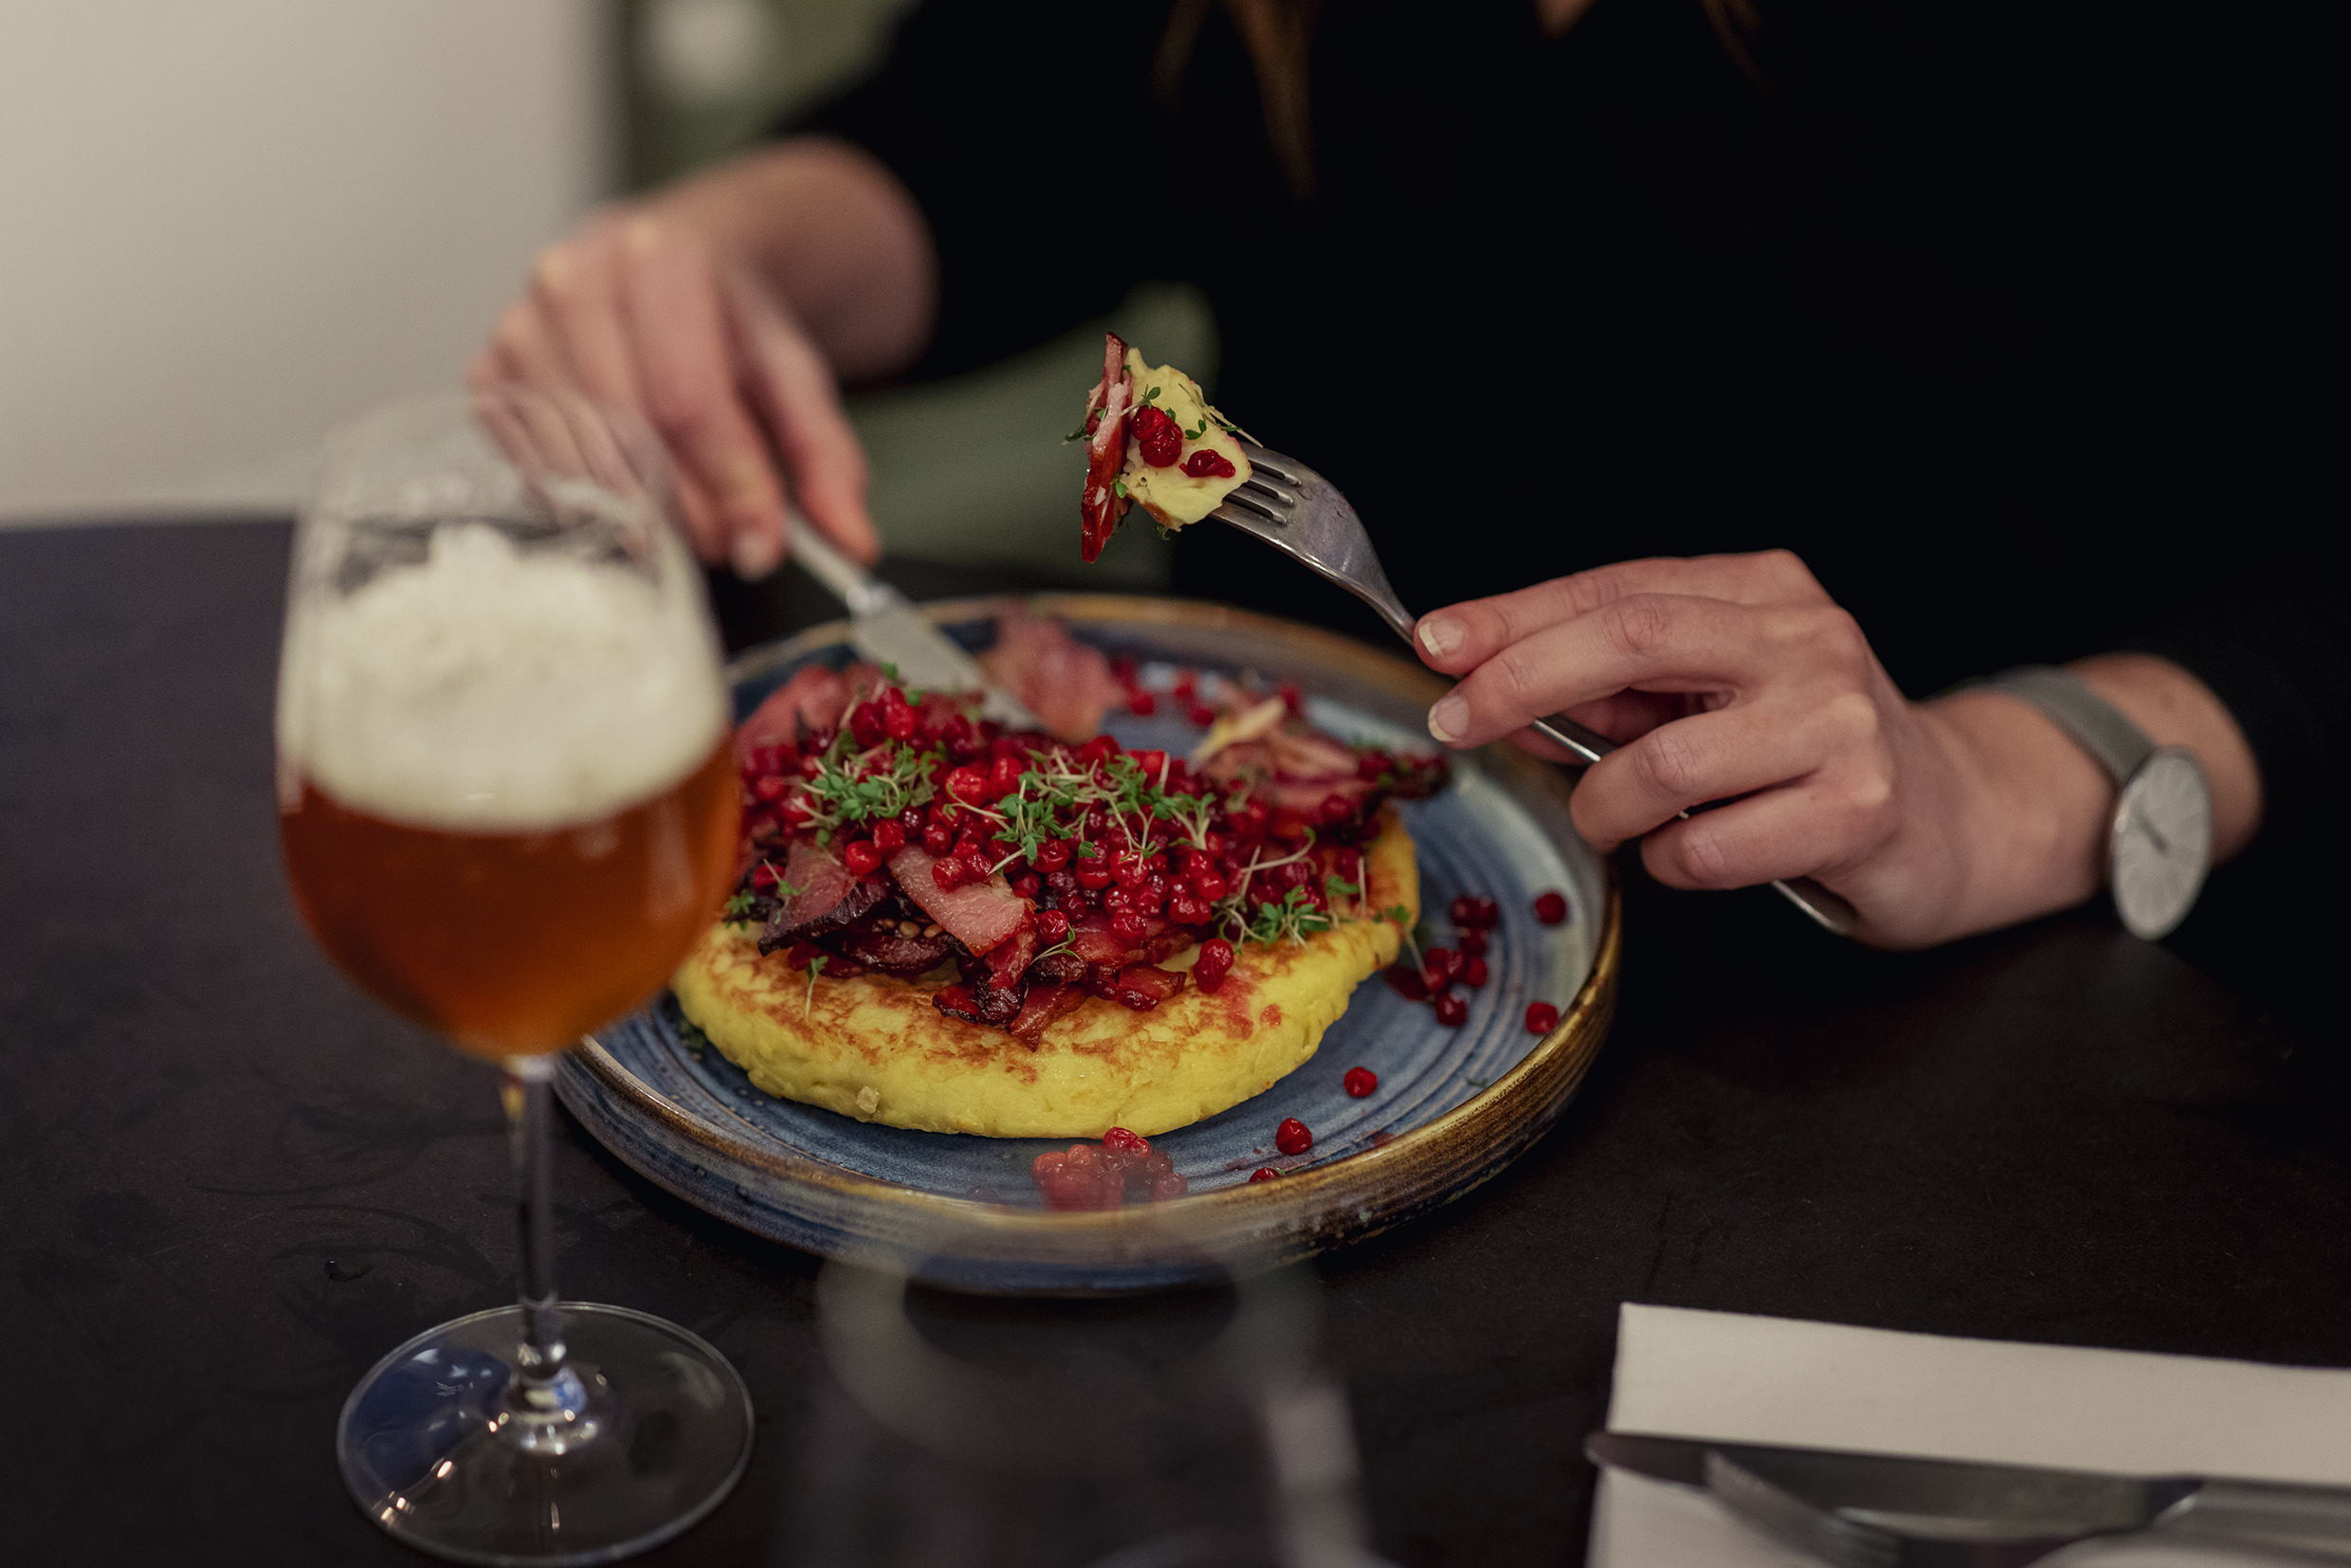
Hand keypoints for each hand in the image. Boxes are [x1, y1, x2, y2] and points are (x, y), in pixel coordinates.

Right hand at [469, 210, 878, 577]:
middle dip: (689, 511)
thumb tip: (851, 542)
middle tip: (731, 547)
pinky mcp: (488, 370)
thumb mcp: (795, 373)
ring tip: (692, 530)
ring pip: (574, 457)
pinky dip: (588, 503)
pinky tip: (632, 501)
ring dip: (641, 517)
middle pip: (627, 432)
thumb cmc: (727, 318)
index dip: (729, 483)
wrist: (664, 259)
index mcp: (659, 257)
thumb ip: (826, 456)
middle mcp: (573, 279)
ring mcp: (518, 323)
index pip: (687, 397)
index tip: (764, 546)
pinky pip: (532, 465)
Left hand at [1412, 551, 2123, 948]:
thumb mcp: (1707, 701)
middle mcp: (1807, 639)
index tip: (1435, 644)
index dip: (1516, 616)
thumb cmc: (1810, 755)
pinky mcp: (1861, 806)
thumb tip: (1487, 690)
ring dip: (1604, 806)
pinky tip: (1697, 855)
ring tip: (1613, 822)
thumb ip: (1609, 694)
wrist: (1959, 817)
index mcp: (1763, 592)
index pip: (1618, 588)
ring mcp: (1841, 719)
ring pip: (1661, 762)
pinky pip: (1710, 845)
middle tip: (1457, 722)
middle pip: (1632, 638)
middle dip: (1522, 679)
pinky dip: (1674, 862)